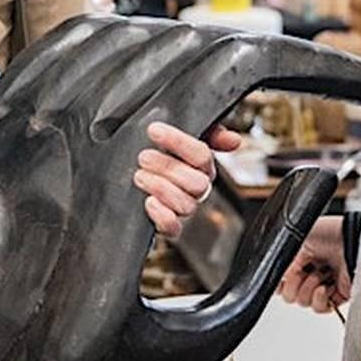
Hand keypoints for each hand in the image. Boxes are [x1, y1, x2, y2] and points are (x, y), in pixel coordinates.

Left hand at [134, 122, 242, 237]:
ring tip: (140, 176)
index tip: (154, 130)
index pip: (201, 155)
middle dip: (167, 167)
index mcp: (202, 165)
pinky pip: (174, 229)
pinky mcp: (168, 225)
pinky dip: (163, 217)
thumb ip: (208, 132)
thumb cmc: (155, 151)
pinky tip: (149, 202)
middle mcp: (196, 188)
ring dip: (161, 189)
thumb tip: (234, 140)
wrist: (126, 173)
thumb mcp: (178, 132)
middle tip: (144, 157)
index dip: (178, 142)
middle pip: (197, 183)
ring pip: (186, 205)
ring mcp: (183, 207)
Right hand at [278, 214, 350, 313]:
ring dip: (307, 290)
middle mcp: (312, 271)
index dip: (279, 281)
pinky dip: (319, 300)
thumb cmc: (331, 232)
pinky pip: (320, 308)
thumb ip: (281, 258)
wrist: (353, 240)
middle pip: (290, 294)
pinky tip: (324, 288)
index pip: (281, 278)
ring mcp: (325, 284)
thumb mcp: (296, 239)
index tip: (282, 277)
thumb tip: (273, 279)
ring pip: (303, 302)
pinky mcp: (339, 295)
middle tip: (301, 273)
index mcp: (300, 256)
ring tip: (318, 276)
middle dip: (292, 286)